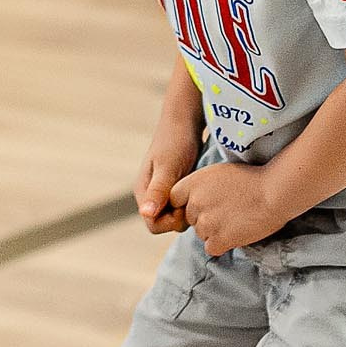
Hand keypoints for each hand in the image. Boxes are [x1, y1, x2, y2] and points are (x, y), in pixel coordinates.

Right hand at [136, 117, 200, 235]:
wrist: (185, 121)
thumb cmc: (176, 141)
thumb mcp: (168, 167)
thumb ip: (158, 190)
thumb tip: (145, 213)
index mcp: (143, 192)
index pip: (153, 224)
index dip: (170, 222)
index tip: (186, 206)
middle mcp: (151, 195)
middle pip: (165, 223)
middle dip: (181, 217)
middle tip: (196, 198)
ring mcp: (163, 192)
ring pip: (175, 215)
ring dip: (188, 209)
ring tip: (200, 192)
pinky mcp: (175, 188)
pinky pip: (182, 205)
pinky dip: (192, 202)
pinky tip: (202, 191)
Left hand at [168, 163, 290, 256]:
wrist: (274, 192)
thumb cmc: (252, 179)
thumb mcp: (218, 173)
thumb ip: (200, 186)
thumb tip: (192, 200)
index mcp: (192, 183)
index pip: (175, 199)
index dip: (188, 203)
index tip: (204, 204)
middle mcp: (194, 203)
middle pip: (191, 219)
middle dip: (205, 218)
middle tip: (228, 211)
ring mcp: (205, 223)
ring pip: (201, 234)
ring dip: (215, 232)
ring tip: (236, 220)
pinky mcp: (218, 240)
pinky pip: (212, 248)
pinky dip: (223, 244)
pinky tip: (238, 232)